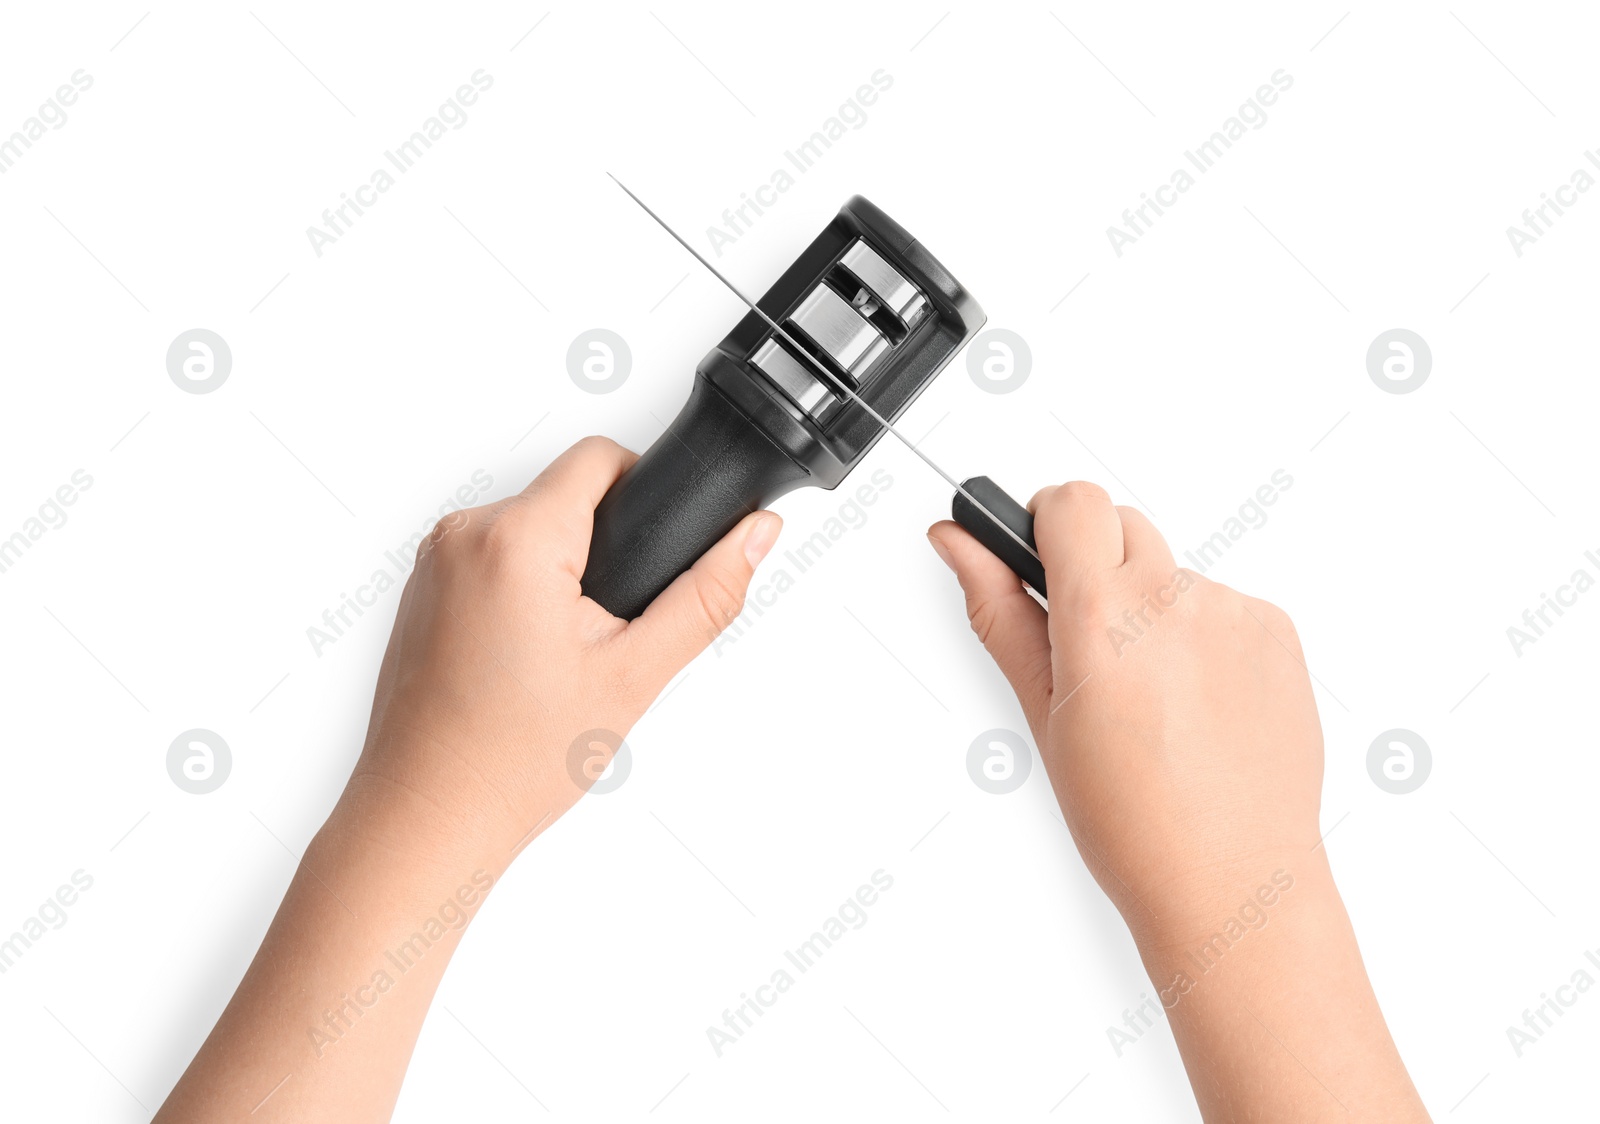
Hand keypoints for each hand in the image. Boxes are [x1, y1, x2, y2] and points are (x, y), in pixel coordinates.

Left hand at [155, 437, 781, 1123]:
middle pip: (565, 494)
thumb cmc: (511, 763)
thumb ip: (705, 596)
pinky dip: (522, 592)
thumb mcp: (634, 675)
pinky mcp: (420, 589)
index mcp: (514, 539)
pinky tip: (526, 663)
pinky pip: (491, 558)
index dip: (646, 492)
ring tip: (563, 659)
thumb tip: (755, 536)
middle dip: (603, 550)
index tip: (653, 555)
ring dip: (562, 573)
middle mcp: (461, 534)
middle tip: (607, 635)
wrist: (425, 820)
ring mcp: (432, 561)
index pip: (600, 458)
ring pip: (530, 528)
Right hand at [929, 482, 1429, 1121]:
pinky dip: (1203, 636)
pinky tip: (1195, 705)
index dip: (1044, 520)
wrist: (1232, 881)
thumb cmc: (1133, 821)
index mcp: (1104, 616)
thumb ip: (1000, 611)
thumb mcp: (1043, 713)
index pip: (1071, 500)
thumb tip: (959, 545)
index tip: (1037, 554)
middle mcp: (1174, 600)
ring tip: (1150, 698)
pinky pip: (1223, 604)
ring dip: (1150, 608)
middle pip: (1122, 522)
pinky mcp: (1278, 632)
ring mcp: (1234, 613)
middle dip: (1095, 562)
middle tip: (1088, 643)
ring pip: (1172, 570)